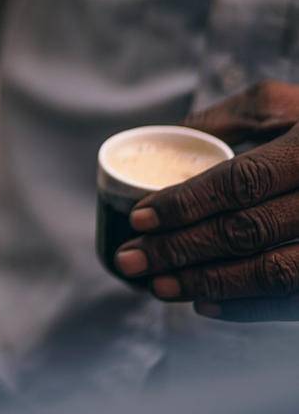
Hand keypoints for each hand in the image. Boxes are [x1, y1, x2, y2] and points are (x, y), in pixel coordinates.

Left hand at [114, 81, 298, 320]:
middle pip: (248, 231)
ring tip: (158, 287)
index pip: (241, 182)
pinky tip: (204, 304)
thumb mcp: (282, 105)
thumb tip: (163, 139)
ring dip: (209, 283)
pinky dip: (249, 307)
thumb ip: (228, 119)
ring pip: (273, 272)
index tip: (139, 218)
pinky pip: (296, 300)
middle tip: (131, 260)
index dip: (187, 203)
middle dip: (181, 250)